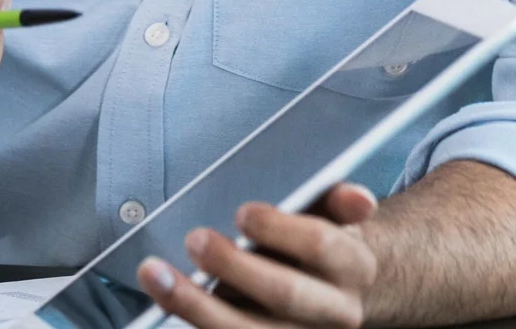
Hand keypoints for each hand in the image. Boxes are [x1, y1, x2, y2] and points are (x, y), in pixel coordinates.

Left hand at [136, 184, 380, 328]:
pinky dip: (194, 324)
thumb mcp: (336, 219)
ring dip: (196, 305)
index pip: (322, 246)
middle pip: (285, 294)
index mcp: (354, 267)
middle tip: (195, 239)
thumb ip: (339, 202)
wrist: (339, 298)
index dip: (280, 228)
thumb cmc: (323, 249)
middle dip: (236, 267)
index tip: (242, 213)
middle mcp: (334, 312)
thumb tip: (360, 198)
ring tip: (155, 274)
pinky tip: (162, 303)